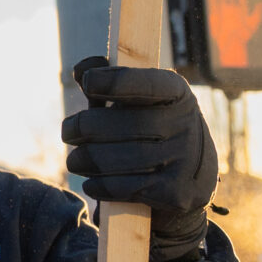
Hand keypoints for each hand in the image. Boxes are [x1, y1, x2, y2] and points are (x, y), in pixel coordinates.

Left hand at [63, 57, 219, 257]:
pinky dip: (98, 185)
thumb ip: (109, 82)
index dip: (111, 81)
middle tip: (68, 133)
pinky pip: (120, 188)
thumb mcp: (137, 101)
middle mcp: (186, 123)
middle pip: (112, 124)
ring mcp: (184, 159)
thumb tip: (81, 70)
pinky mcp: (177, 192)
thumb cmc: (152, 130)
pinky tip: (92, 182)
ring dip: (82, 160)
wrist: (193, 180)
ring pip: (111, 160)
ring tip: (75, 161)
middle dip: (80, 128)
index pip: (143, 83)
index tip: (86, 83)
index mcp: (178, 93)